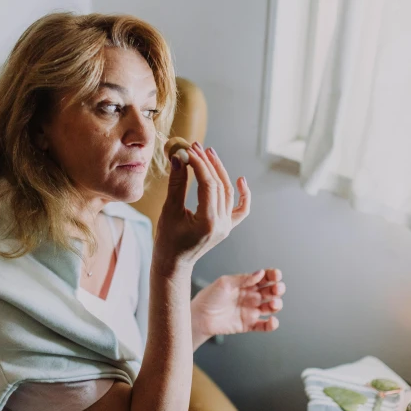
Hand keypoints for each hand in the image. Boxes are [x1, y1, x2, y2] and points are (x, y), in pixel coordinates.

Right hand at [153, 142, 249, 274]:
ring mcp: (226, 226)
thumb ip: (177, 184)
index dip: (199, 164)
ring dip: (219, 171)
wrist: (173, 264)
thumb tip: (179, 157)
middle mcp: (221, 224)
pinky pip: (240, 209)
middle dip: (207, 163)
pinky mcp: (227, 227)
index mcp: (208, 222)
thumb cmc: (167, 241)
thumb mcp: (169, 211)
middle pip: (219, 185)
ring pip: (228, 192)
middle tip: (195, 146)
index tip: (188, 150)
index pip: (208, 185)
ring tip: (208, 153)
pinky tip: (240, 179)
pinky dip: (243, 195)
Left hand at [191, 268, 284, 349]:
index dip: (273, 275)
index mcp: (246, 284)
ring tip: (273, 304)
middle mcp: (251, 296)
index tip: (276, 275)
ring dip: (276, 305)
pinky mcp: (248, 324)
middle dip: (277, 289)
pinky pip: (264, 326)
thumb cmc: (209, 297)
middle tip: (276, 289)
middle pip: (271, 292)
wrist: (199, 317)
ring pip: (271, 308)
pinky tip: (272, 321)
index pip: (265, 278)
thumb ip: (243, 278)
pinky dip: (272, 325)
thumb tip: (260, 273)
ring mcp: (251, 311)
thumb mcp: (225, 283)